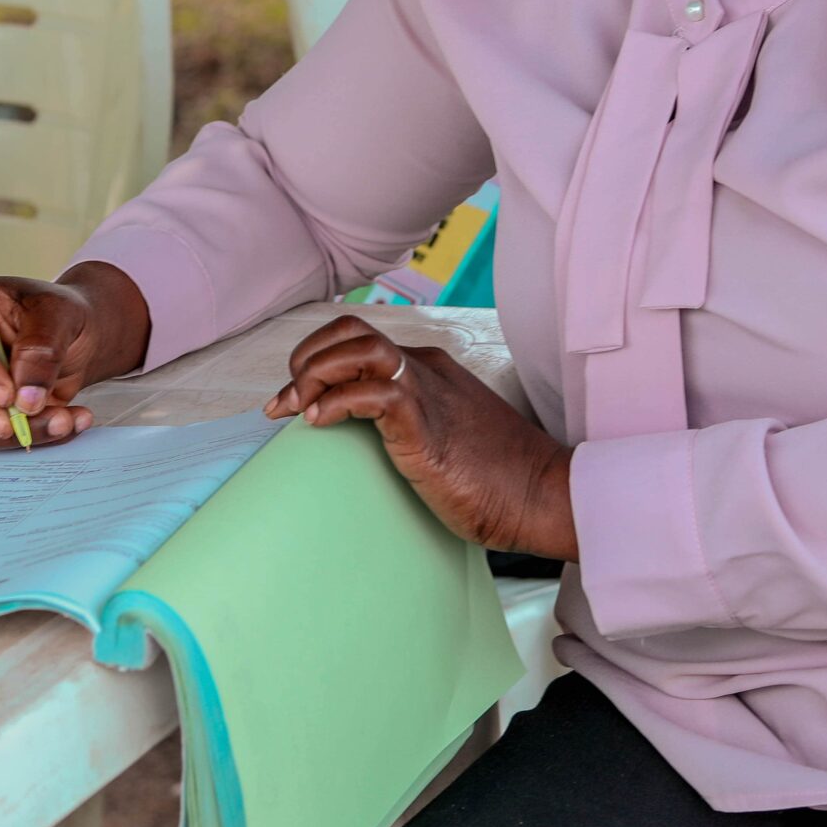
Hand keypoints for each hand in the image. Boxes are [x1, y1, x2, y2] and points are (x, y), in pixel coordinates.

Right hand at [0, 264, 148, 448]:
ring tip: (61, 422)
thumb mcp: (60, 315)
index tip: (8, 394)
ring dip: (8, 434)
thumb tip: (25, 398)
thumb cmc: (59, 314)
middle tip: (13, 425)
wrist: (79, 338)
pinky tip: (64, 425)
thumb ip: (42, 348)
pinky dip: (24, 438)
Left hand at [265, 315, 577, 558]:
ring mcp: (426, 390)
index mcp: (427, 369)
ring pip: (358, 347)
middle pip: (351, 331)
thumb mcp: (442, 439)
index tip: (291, 400)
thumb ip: (406, 426)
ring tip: (296, 407)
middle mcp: (424, 368)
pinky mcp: (426, 420)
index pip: (359, 340)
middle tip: (284, 401)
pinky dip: (336, 401)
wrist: (542, 495)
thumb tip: (362, 439)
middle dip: (306, 357)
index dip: (316, 360)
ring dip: (315, 371)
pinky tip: (319, 423)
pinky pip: (371, 392)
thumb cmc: (495, 478)